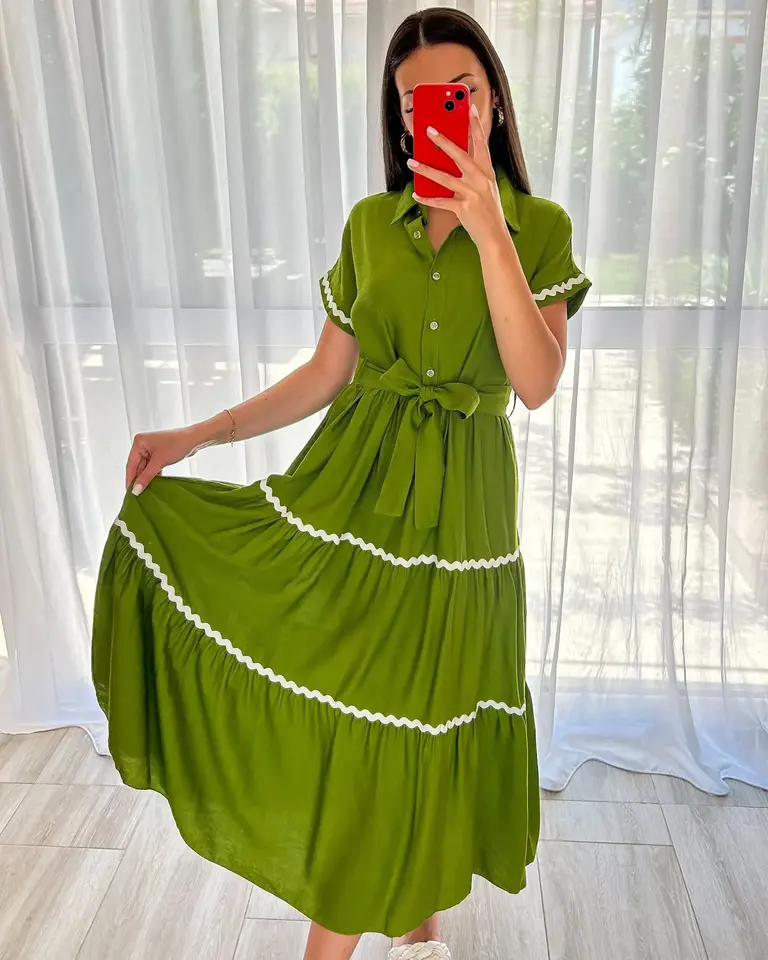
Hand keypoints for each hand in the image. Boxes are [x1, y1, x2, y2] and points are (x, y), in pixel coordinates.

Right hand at [125, 427, 197, 494]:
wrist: (194, 439)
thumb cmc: (177, 444)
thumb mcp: (159, 462)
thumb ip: (146, 476)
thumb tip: (136, 489)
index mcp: (139, 442)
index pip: (131, 464)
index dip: (130, 479)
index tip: (130, 492)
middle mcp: (143, 444)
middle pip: (137, 466)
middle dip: (138, 479)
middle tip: (137, 494)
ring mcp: (151, 449)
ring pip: (145, 467)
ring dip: (146, 478)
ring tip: (145, 492)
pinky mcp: (159, 454)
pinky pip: (152, 466)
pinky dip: (153, 475)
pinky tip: (153, 485)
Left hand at [407, 105, 508, 249]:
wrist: (494, 236)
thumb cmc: (489, 212)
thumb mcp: (487, 188)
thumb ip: (474, 173)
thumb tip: (454, 160)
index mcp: (487, 173)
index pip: (482, 144)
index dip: (475, 125)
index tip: (468, 108)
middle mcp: (480, 180)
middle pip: (459, 156)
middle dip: (443, 141)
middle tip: (429, 130)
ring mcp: (472, 194)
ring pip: (444, 178)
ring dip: (426, 169)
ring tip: (412, 162)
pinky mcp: (463, 208)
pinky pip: (441, 201)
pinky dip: (427, 198)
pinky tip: (417, 193)